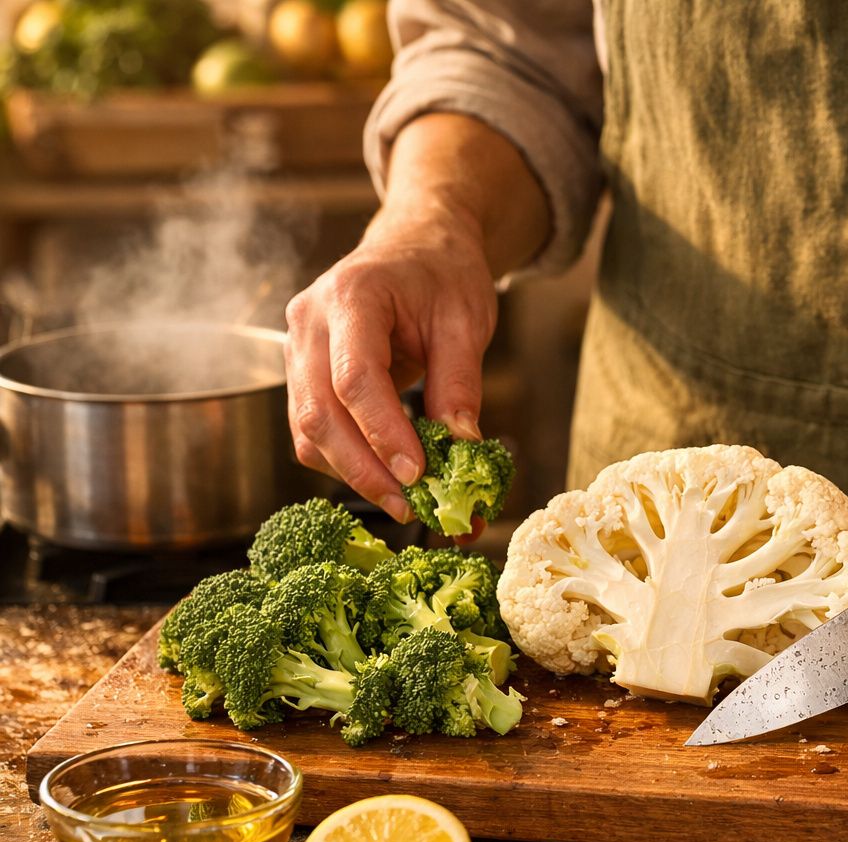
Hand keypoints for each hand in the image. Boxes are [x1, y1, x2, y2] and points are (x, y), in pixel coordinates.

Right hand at [284, 201, 497, 521]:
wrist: (416, 244)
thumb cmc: (443, 273)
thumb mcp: (467, 319)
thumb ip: (460, 382)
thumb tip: (461, 446)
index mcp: (352, 297)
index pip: (355, 379)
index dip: (383, 434)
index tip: (418, 475)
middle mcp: (309, 322)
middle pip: (319, 413)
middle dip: (363, 470)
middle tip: (409, 507)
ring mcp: (297, 347)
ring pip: (308, 429)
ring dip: (352, 473)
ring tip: (405, 502)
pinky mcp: (302, 372)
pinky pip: (313, 428)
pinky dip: (345, 460)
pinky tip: (385, 477)